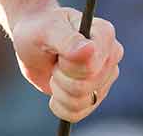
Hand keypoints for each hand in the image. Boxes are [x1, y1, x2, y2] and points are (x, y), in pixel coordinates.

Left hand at [12, 6, 122, 122]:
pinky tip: (56, 88)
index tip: (58, 50)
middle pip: (86, 86)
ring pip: (82, 102)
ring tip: (56, 70)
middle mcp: (111, 57)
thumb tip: (89, 50)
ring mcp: (106, 78)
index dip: (66, 63)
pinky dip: (60, 104)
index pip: (90, 66)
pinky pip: (77, 113)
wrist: (31, 40)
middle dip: (61, 76)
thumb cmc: (39, 30)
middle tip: (54, 59)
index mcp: (104, 34)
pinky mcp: (95, 95)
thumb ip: (66, 39)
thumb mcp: (46, 30)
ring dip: (59, 89)